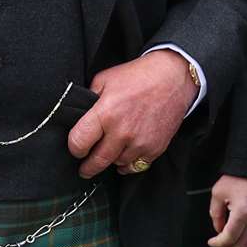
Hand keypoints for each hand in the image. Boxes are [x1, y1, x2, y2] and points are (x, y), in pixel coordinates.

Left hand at [70, 49, 195, 178]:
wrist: (172, 78)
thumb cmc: (138, 76)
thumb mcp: (105, 79)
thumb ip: (89, 99)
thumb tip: (80, 116)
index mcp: (105, 113)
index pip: (79, 143)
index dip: (74, 148)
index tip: (76, 149)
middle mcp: (122, 131)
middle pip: (97, 161)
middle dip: (87, 167)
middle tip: (84, 169)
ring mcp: (140, 142)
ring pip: (117, 164)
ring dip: (111, 161)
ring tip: (110, 153)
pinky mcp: (155, 148)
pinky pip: (136, 166)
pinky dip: (129, 163)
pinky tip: (126, 154)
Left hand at [206, 175, 246, 246]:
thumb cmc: (240, 176)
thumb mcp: (218, 192)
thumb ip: (215, 214)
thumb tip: (219, 229)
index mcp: (243, 212)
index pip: (229, 238)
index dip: (218, 243)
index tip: (212, 242)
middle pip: (242, 245)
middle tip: (220, 245)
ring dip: (240, 246)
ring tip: (230, 242)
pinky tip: (241, 234)